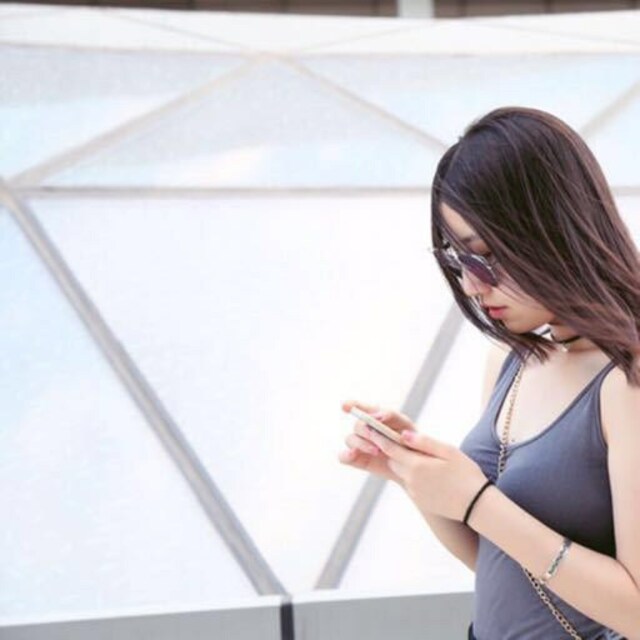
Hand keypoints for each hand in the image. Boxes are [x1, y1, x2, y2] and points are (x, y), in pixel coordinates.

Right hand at [338, 399, 416, 484]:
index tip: (345, 406)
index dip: (351, 405)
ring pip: (350, 440)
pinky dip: (346, 455)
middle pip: (357, 426)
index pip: (360, 407)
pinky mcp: (358, 460)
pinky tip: (354, 454)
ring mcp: (360, 445)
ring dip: (361, 443)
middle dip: (364, 430)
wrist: (416, 465)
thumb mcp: (405, 425)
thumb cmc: (411, 441)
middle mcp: (366, 430)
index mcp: (376, 417)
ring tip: (377, 450)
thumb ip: (391, 416)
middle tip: (373, 435)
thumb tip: (376, 416)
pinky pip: (344, 457)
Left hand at [364, 426, 488, 521]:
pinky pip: (410, 483)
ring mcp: (414, 491)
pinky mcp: (420, 500)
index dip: (379, 437)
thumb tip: (403, 434)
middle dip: (392, 449)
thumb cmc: (466, 475)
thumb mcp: (448, 452)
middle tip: (391, 438)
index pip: (390, 448)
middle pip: (393, 460)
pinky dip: (412, 475)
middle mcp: (411, 479)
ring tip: (413, 454)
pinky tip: (426, 472)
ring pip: (401, 472)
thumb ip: (424, 442)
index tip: (370, 427)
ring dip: (403, 463)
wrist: (477, 506)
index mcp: (416, 465)